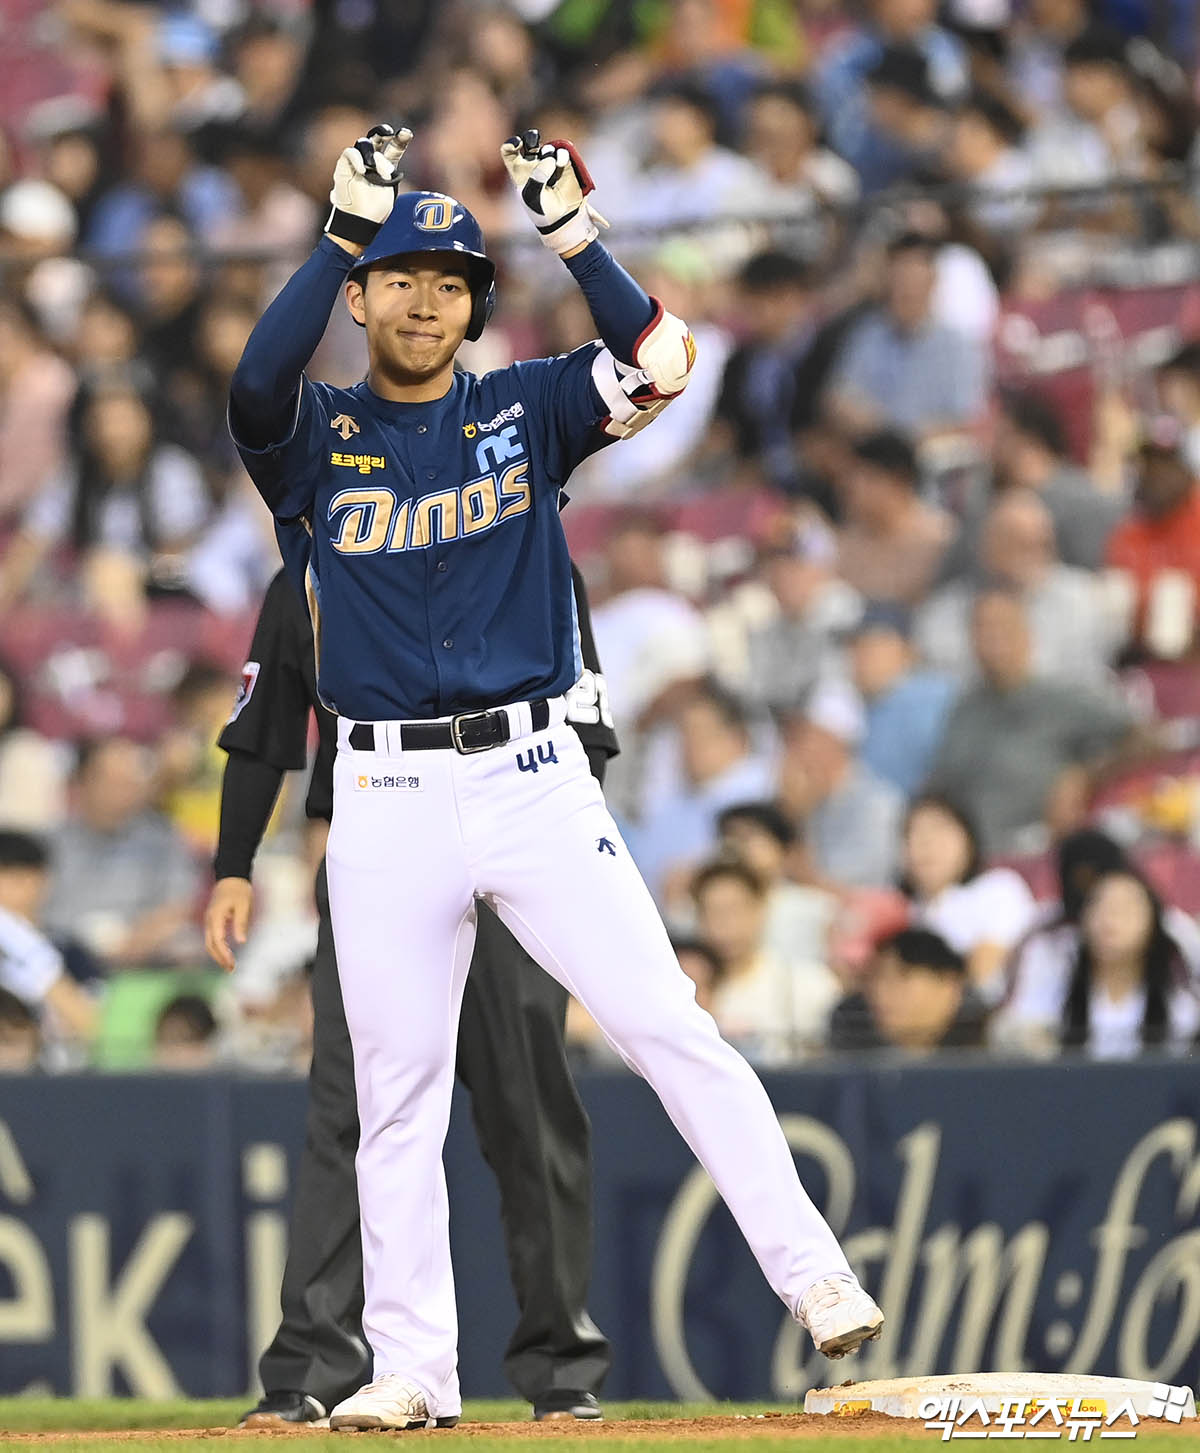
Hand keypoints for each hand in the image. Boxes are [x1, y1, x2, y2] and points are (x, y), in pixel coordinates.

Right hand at [204, 877, 253, 972]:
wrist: (231, 876)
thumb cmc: (239, 890)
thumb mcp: (244, 905)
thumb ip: (241, 923)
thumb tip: (241, 941)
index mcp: (216, 916)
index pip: (218, 940)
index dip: (224, 954)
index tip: (232, 964)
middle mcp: (209, 920)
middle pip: (210, 944)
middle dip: (219, 958)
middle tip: (231, 969)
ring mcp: (209, 920)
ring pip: (209, 942)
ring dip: (217, 955)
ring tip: (229, 966)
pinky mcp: (212, 920)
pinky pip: (212, 937)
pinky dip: (217, 947)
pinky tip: (225, 954)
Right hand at [325, 123, 412, 249]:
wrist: (360, 221)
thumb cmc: (376, 210)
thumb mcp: (389, 188)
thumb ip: (386, 169)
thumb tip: (382, 158)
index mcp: (385, 168)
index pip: (394, 149)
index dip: (400, 140)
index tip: (407, 133)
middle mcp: (372, 162)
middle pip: (377, 139)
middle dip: (382, 132)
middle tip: (389, 133)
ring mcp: (358, 163)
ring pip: (364, 143)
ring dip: (372, 155)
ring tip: (375, 171)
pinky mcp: (344, 166)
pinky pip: (350, 152)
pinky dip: (357, 158)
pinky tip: (363, 170)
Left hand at [500, 129, 607, 255]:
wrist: (563, 220)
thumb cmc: (542, 211)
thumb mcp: (532, 197)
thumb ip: (537, 177)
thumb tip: (550, 158)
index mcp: (520, 172)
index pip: (509, 152)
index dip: (511, 144)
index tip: (517, 144)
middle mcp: (534, 165)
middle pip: (529, 141)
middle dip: (530, 137)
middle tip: (533, 142)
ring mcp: (550, 163)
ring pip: (547, 147)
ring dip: (548, 151)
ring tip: (553, 163)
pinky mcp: (565, 165)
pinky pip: (563, 152)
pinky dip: (562, 155)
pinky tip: (561, 162)